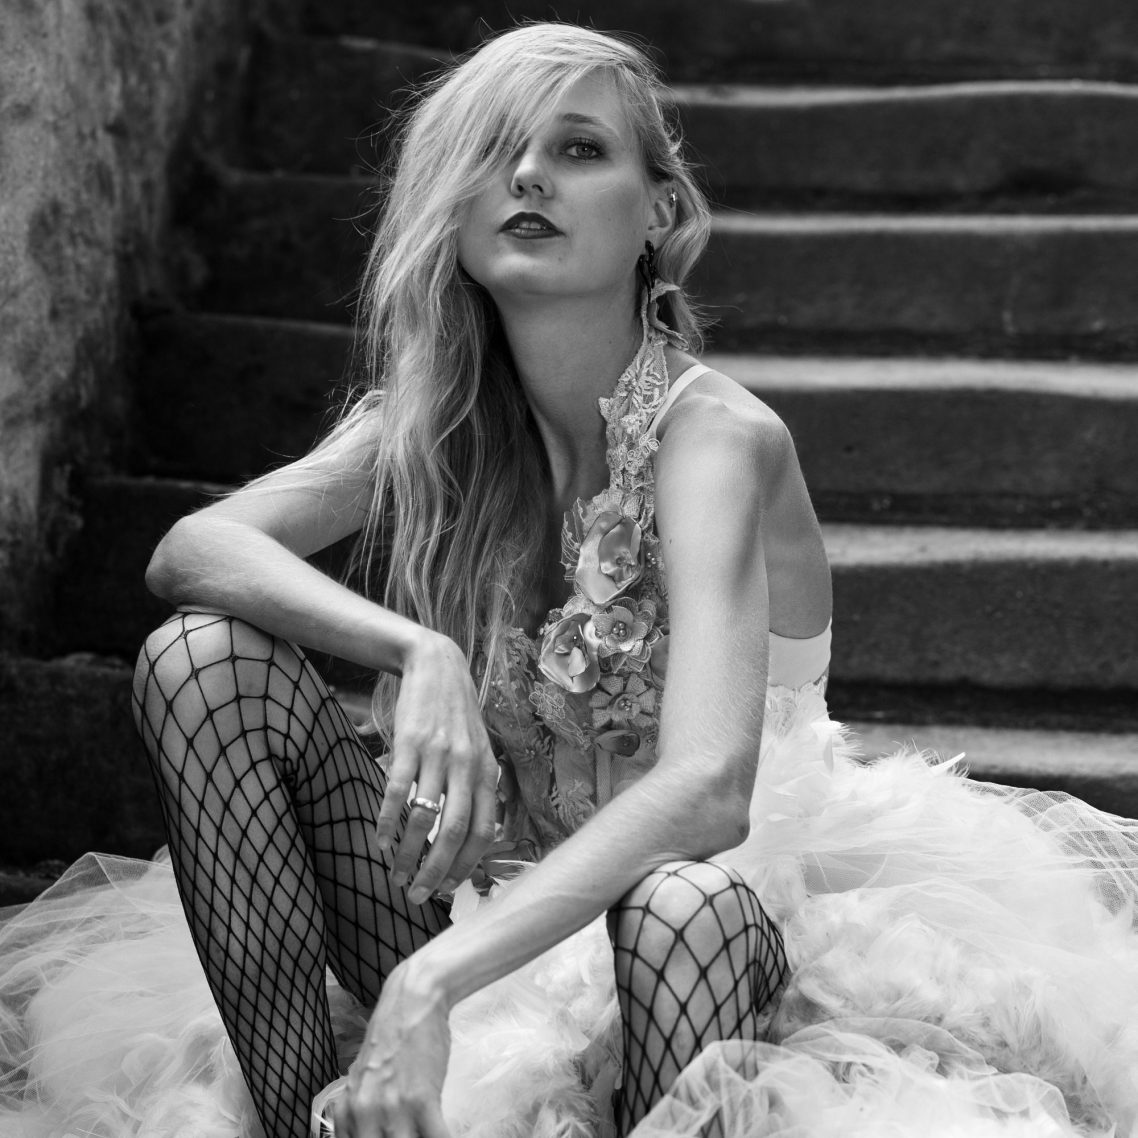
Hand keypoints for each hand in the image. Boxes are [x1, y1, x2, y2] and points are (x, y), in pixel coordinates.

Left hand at [331, 967, 451, 1136]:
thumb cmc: (392, 1037)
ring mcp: (392, 1108)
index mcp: (347, 1112)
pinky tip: (449, 1134)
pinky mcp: (421, 1099)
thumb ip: (360, 1112)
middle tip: (410, 1135)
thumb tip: (369, 1134)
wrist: (412, 1000)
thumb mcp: (363, 1079)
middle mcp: (364, 1114)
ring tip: (428, 1133)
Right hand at [375, 631, 498, 903]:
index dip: (465, 866)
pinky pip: (396, 793)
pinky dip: (386, 823)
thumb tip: (472, 839)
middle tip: (416, 895)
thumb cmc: (456, 717)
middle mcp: (467, 767)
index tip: (445, 888)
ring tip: (394, 874)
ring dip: (406, 854)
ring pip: (424, 819)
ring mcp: (438, 755)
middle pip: (454, 833)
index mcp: (488, 773)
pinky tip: (378, 841)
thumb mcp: (479, 750)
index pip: (483, 833)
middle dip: (434, 872)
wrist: (436, 666)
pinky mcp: (409, 744)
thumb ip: (478, 788)